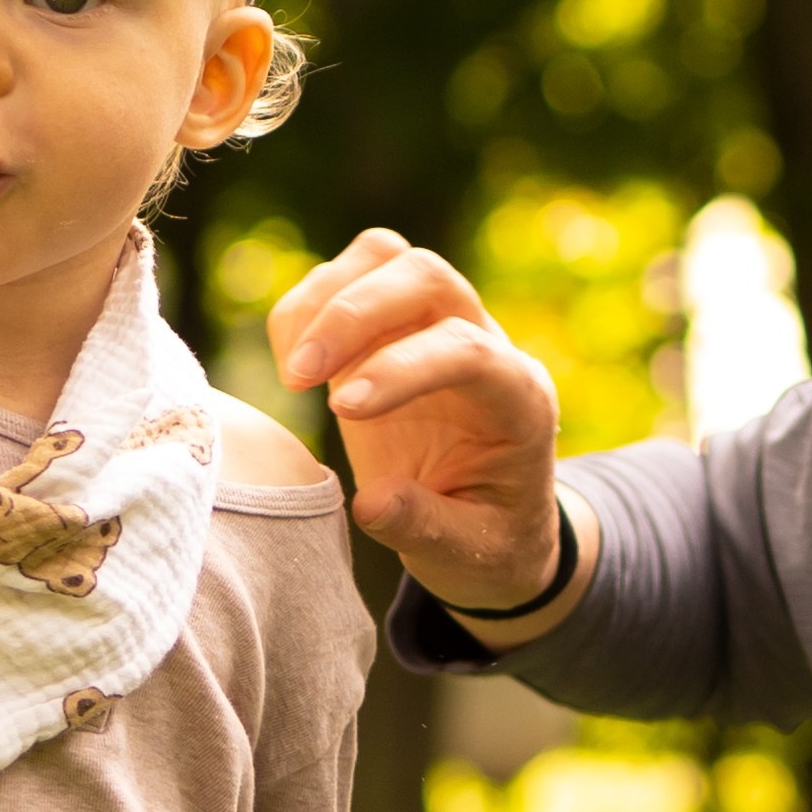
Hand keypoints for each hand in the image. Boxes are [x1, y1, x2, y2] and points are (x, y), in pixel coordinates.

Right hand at [269, 229, 592, 644]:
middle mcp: (481, 341)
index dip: (402, 369)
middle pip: (424, 275)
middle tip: (298, 378)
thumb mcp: (470, 553)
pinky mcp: (383, 327)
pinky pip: (342, 278)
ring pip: (383, 257)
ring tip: (294, 373)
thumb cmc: (486, 538)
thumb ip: (425, 527)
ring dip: (324, 300)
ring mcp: (430, 324)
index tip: (341, 413)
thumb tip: (371, 504)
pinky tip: (293, 367)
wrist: (489, 518)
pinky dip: (303, 309)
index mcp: (518, 398)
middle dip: (352, 315)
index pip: (467, 350)